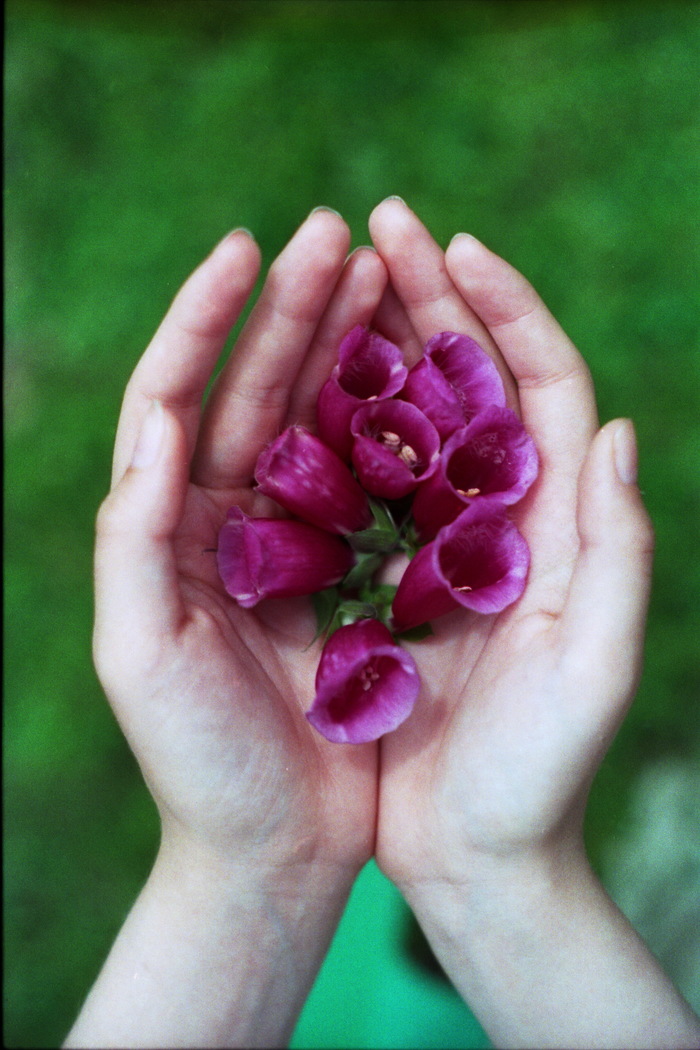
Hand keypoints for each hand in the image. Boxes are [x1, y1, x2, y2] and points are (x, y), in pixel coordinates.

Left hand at [74, 211, 388, 1047]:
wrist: (272, 846)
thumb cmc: (197, 762)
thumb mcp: (141, 650)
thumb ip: (135, 534)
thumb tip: (158, 418)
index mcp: (168, 526)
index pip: (177, 396)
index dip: (206, 319)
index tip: (245, 247)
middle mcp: (222, 520)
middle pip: (251, 388)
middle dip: (289, 307)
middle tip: (337, 231)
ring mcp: (287, 541)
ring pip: (312, 419)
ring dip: (341, 344)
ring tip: (382, 273)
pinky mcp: (345, 572)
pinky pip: (367, 480)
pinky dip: (389, 420)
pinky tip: (420, 372)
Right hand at [366, 201, 698, 1047]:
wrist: (476, 857)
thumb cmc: (537, 779)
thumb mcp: (593, 673)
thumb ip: (617, 554)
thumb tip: (615, 430)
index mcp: (558, 526)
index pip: (544, 386)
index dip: (506, 308)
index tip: (456, 243)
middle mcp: (502, 520)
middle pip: (472, 381)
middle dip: (430, 296)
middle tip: (380, 222)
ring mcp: (440, 545)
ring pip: (408, 420)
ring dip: (375, 345)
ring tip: (335, 276)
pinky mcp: (388, 581)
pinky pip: (359, 485)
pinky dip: (334, 429)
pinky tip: (297, 388)